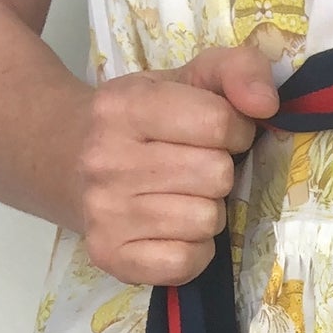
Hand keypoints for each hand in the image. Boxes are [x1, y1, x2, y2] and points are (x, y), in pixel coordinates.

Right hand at [72, 47, 279, 285]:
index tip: (217, 135)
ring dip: (207, 212)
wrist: (66, 157)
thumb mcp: (186, 80)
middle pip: (216, 175)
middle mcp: (106, 159)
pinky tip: (173, 230)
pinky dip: (193, 251)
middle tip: (194, 168)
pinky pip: (186, 263)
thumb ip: (237, 70)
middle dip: (219, 172)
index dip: (234, 130)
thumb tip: (267, 103)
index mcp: (124, 106)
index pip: (218, 122)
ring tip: (181, 197)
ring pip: (205, 221)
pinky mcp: (110, 256)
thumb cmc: (142, 120)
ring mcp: (104, 212)